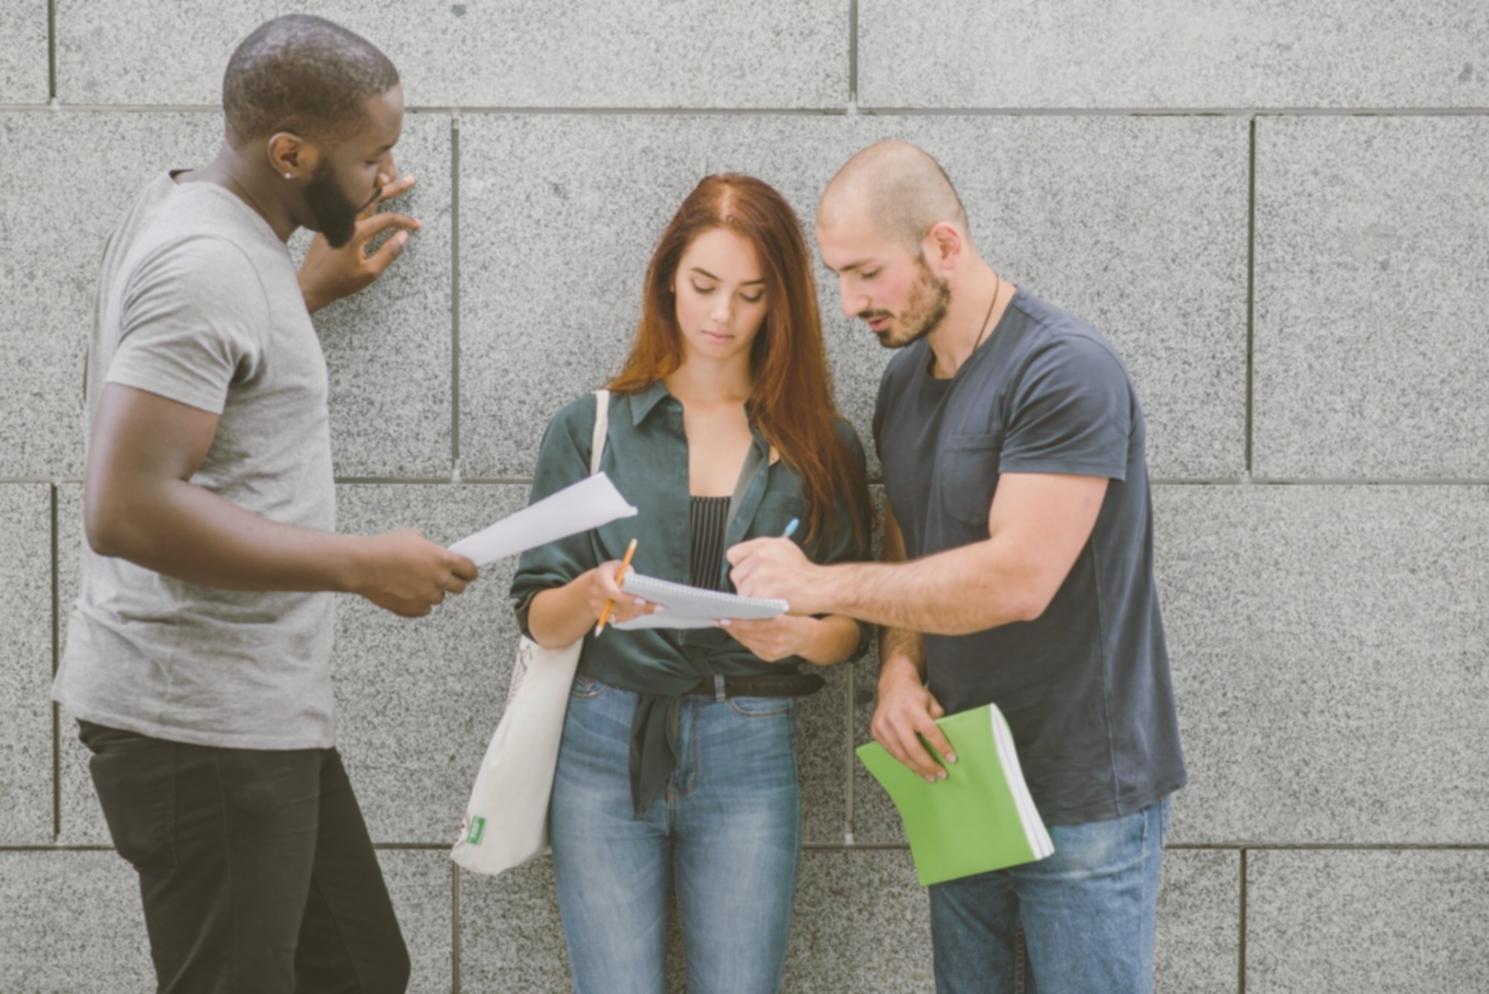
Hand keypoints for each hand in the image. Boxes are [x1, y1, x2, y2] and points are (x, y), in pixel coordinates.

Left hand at [299, 174, 420, 312]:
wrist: (310, 284)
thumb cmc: (340, 282)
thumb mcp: (370, 272)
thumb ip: (389, 252)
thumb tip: (404, 236)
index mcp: (357, 232)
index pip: (387, 219)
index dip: (405, 221)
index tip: (417, 225)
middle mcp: (345, 220)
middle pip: (373, 197)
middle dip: (394, 188)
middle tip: (411, 180)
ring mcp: (334, 218)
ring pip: (359, 196)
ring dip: (375, 187)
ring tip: (389, 177)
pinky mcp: (328, 221)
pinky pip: (347, 202)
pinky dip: (361, 195)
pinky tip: (368, 194)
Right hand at [352, 528, 477, 617]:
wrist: (361, 565)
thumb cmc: (384, 548)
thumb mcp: (413, 536)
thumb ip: (430, 547)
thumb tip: (436, 552)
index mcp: (442, 559)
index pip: (470, 570)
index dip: (470, 571)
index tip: (468, 573)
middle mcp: (438, 579)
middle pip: (459, 588)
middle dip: (453, 582)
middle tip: (442, 577)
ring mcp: (426, 596)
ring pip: (439, 598)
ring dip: (432, 591)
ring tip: (415, 582)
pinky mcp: (413, 609)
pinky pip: (424, 609)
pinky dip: (419, 603)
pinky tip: (407, 592)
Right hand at [585, 561, 657, 626]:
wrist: (592, 585)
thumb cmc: (610, 573)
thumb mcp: (617, 566)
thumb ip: (627, 571)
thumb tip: (638, 582)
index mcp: (600, 579)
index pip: (612, 592)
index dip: (627, 598)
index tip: (643, 600)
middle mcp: (595, 594)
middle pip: (619, 606)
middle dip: (640, 608)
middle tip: (658, 608)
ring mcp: (596, 607)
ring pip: (621, 614)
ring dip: (638, 613)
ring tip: (655, 609)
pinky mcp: (601, 616)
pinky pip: (619, 619)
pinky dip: (631, 616)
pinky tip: (643, 612)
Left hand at [717, 615, 817, 662]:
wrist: (811, 638)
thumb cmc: (799, 619)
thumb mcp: (788, 609)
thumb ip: (769, 607)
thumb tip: (747, 603)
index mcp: (784, 625)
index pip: (756, 624)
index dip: (739, 621)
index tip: (727, 616)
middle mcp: (778, 640)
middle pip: (749, 633)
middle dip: (733, 626)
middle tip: (719, 618)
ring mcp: (773, 651)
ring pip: (747, 641)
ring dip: (735, 632)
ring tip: (724, 623)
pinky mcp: (769, 657)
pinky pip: (751, 647)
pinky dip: (742, 638)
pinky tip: (736, 631)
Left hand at [725, 537, 824, 614]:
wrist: (821, 587)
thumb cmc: (803, 573)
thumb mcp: (784, 549)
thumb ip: (762, 551)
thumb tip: (740, 560)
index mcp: (764, 544)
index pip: (733, 554)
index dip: (740, 565)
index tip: (750, 573)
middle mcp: (760, 556)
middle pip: (735, 575)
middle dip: (745, 583)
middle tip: (764, 588)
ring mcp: (760, 575)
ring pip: (741, 591)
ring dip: (751, 597)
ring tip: (769, 597)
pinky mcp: (762, 593)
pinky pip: (748, 604)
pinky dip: (755, 608)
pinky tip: (769, 605)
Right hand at [870, 667, 956, 781]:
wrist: (893, 685)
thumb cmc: (915, 695)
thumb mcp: (932, 703)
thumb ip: (938, 721)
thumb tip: (946, 744)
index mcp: (912, 707)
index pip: (929, 731)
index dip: (942, 747)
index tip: (952, 759)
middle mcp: (895, 717)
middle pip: (913, 748)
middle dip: (928, 765)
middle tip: (941, 774)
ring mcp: (883, 725)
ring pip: (901, 754)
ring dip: (917, 768)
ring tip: (929, 776)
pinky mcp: (876, 732)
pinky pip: (892, 752)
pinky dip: (905, 762)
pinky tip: (915, 767)